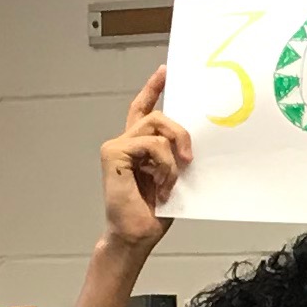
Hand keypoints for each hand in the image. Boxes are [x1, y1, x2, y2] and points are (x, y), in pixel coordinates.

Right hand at [101, 67, 187, 252]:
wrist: (137, 235)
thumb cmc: (153, 212)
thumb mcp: (174, 176)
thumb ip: (177, 154)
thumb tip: (193, 140)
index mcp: (139, 147)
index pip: (144, 109)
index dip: (153, 88)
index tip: (165, 71)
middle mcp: (126, 142)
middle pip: (158, 115)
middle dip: (180, 132)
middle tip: (190, 158)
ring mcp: (117, 146)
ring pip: (156, 127)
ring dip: (172, 156)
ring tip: (170, 181)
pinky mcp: (113, 153)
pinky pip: (151, 144)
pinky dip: (163, 164)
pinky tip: (161, 184)